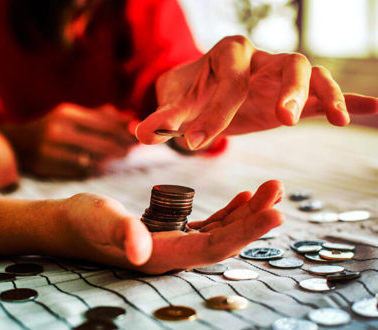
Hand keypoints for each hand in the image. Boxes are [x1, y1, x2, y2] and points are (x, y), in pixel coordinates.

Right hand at [1, 103, 137, 177]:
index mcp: (67, 114)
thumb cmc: (53, 128)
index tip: (139, 135)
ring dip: (110, 158)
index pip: (104, 123)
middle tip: (134, 149)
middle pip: (101, 142)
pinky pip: (80, 171)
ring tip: (122, 155)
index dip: (124, 131)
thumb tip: (131, 118)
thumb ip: (101, 116)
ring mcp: (53, 151)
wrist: (17, 144)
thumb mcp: (72, 115)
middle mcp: (59, 131)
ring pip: (92, 158)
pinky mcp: (49, 168)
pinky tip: (103, 166)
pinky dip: (94, 168)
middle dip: (121, 146)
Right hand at [49, 180, 283, 273]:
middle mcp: (174, 255)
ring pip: (220, 232)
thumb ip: (120, 232)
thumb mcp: (99, 220)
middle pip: (224, 240)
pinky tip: (243, 199)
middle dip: (255, 219)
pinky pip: (208, 224)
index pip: (213, 248)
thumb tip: (138, 251)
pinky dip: (228, 212)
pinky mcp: (171, 233)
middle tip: (278, 192)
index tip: (275, 214)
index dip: (245, 233)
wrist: (70, 223)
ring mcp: (174, 245)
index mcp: (162, 256)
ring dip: (247, 213)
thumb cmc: (82, 221)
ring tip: (270, 190)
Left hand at [136, 36, 377, 148]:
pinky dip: (347, 99)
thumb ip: (162, 119)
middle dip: (287, 90)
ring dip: (325, 94)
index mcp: (228, 55)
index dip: (213, 111)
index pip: (229, 80)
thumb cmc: (190, 94)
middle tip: (282, 120)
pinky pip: (325, 92)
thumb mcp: (175, 105)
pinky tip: (371, 111)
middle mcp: (260, 58)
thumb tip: (139, 133)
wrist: (203, 89)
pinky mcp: (292, 94)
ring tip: (337, 119)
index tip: (197, 143)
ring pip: (312, 73)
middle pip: (285, 63)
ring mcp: (279, 74)